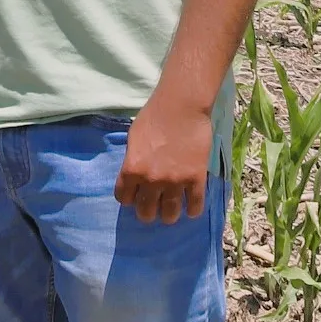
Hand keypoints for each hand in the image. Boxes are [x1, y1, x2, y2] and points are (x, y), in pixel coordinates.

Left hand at [115, 90, 211, 223]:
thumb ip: (133, 161)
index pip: (124, 198)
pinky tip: (190, 207)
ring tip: (170, 210)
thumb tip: (134, 177)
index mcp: (132, 169)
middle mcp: (152, 180)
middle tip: (152, 205)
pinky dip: (192, 210)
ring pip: (170, 215)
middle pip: (146, 212)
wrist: (182, 106)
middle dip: (147, 211)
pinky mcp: (196, 180)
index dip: (128, 198)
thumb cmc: (154, 116)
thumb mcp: (133, 138)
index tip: (134, 195)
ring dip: (169, 215)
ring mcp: (175, 182)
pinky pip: (195, 207)